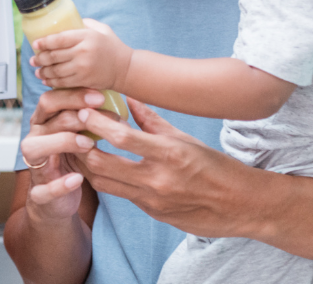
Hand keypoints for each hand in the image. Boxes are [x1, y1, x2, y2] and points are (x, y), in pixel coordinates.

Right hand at [18, 88, 103, 221]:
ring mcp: (34, 166)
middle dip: (75, 113)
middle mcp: (35, 139)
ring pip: (36, 147)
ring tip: (89, 144)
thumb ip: (91, 118)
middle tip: (102, 115)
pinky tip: (78, 179)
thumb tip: (118, 97)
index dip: (74, 95)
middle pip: (46, 116)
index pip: (52, 99)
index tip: (101, 96)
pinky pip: (44, 189)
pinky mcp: (39, 194)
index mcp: (44, 123)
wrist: (60, 201)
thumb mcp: (83, 136)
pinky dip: (60, 184)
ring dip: (64, 142)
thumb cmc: (74, 161)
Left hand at [30, 19, 133, 90]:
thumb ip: (84, 24)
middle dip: (40, 58)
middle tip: (32, 59)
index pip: (59, 39)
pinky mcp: (84, 80)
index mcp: (86, 36)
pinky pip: (63, 82)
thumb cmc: (113, 46)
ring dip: (43, 71)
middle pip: (54, 55)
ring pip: (56, 70)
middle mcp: (83, 52)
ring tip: (37, 70)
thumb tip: (66, 22)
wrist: (126, 68)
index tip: (35, 44)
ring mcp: (83, 67)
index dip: (44, 42)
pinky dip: (52, 82)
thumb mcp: (102, 29)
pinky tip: (46, 80)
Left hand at [75, 99, 274, 239]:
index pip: (122, 137)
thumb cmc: (215, 166)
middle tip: (73, 132)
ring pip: (104, 183)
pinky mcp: (151, 213)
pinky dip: (107, 180)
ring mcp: (152, 200)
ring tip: (80, 149)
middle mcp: (157, 179)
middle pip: (102, 164)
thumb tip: (129, 98)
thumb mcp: (185, 138)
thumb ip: (153, 120)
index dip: (97, 124)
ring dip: (88, 166)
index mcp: (169, 154)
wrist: (240, 205)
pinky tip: (101, 168)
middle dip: (81, 147)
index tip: (84, 112)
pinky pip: (120, 195)